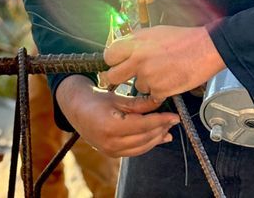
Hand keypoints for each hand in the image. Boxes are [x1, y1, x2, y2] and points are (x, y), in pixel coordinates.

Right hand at [55, 75, 178, 156]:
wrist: (78, 111)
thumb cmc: (97, 100)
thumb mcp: (118, 98)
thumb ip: (140, 103)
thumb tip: (161, 101)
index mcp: (111, 126)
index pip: (143, 125)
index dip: (161, 121)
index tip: (175, 116)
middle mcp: (110, 142)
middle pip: (144, 138)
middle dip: (161, 129)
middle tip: (173, 120)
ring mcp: (111, 150)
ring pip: (142, 147)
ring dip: (157, 138)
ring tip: (168, 128)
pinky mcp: (112, 154)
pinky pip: (135, 151)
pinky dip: (148, 144)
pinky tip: (159, 137)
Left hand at [101, 25, 226, 112]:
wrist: (205, 49)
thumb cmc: (183, 39)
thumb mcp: (154, 32)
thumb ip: (136, 42)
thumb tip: (124, 50)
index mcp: (135, 43)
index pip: (108, 56)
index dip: (113, 61)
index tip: (118, 63)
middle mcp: (137, 60)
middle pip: (113, 77)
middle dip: (121, 78)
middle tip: (131, 75)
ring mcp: (147, 77)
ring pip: (137, 86)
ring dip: (146, 83)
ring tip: (162, 72)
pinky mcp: (159, 90)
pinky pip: (152, 94)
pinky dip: (160, 90)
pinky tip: (170, 79)